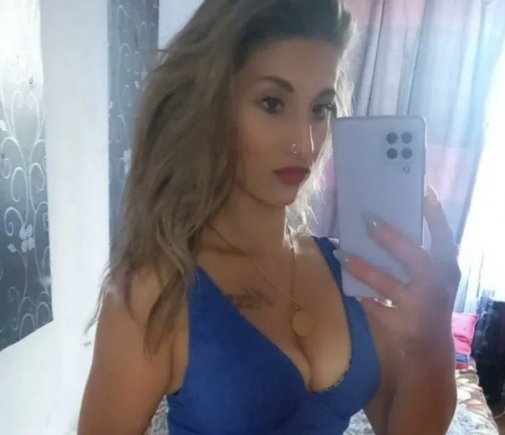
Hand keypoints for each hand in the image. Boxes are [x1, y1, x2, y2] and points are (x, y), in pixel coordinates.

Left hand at [333, 186, 460, 356]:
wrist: (430, 346)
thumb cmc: (428, 300)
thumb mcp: (433, 278)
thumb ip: (417, 255)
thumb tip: (382, 225)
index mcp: (446, 268)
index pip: (444, 237)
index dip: (435, 216)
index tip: (423, 193)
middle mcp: (436, 285)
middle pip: (414, 257)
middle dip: (390, 238)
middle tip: (367, 219)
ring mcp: (419, 307)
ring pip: (387, 284)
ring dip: (362, 267)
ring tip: (341, 252)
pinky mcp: (401, 324)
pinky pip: (374, 306)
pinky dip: (360, 294)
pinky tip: (347, 283)